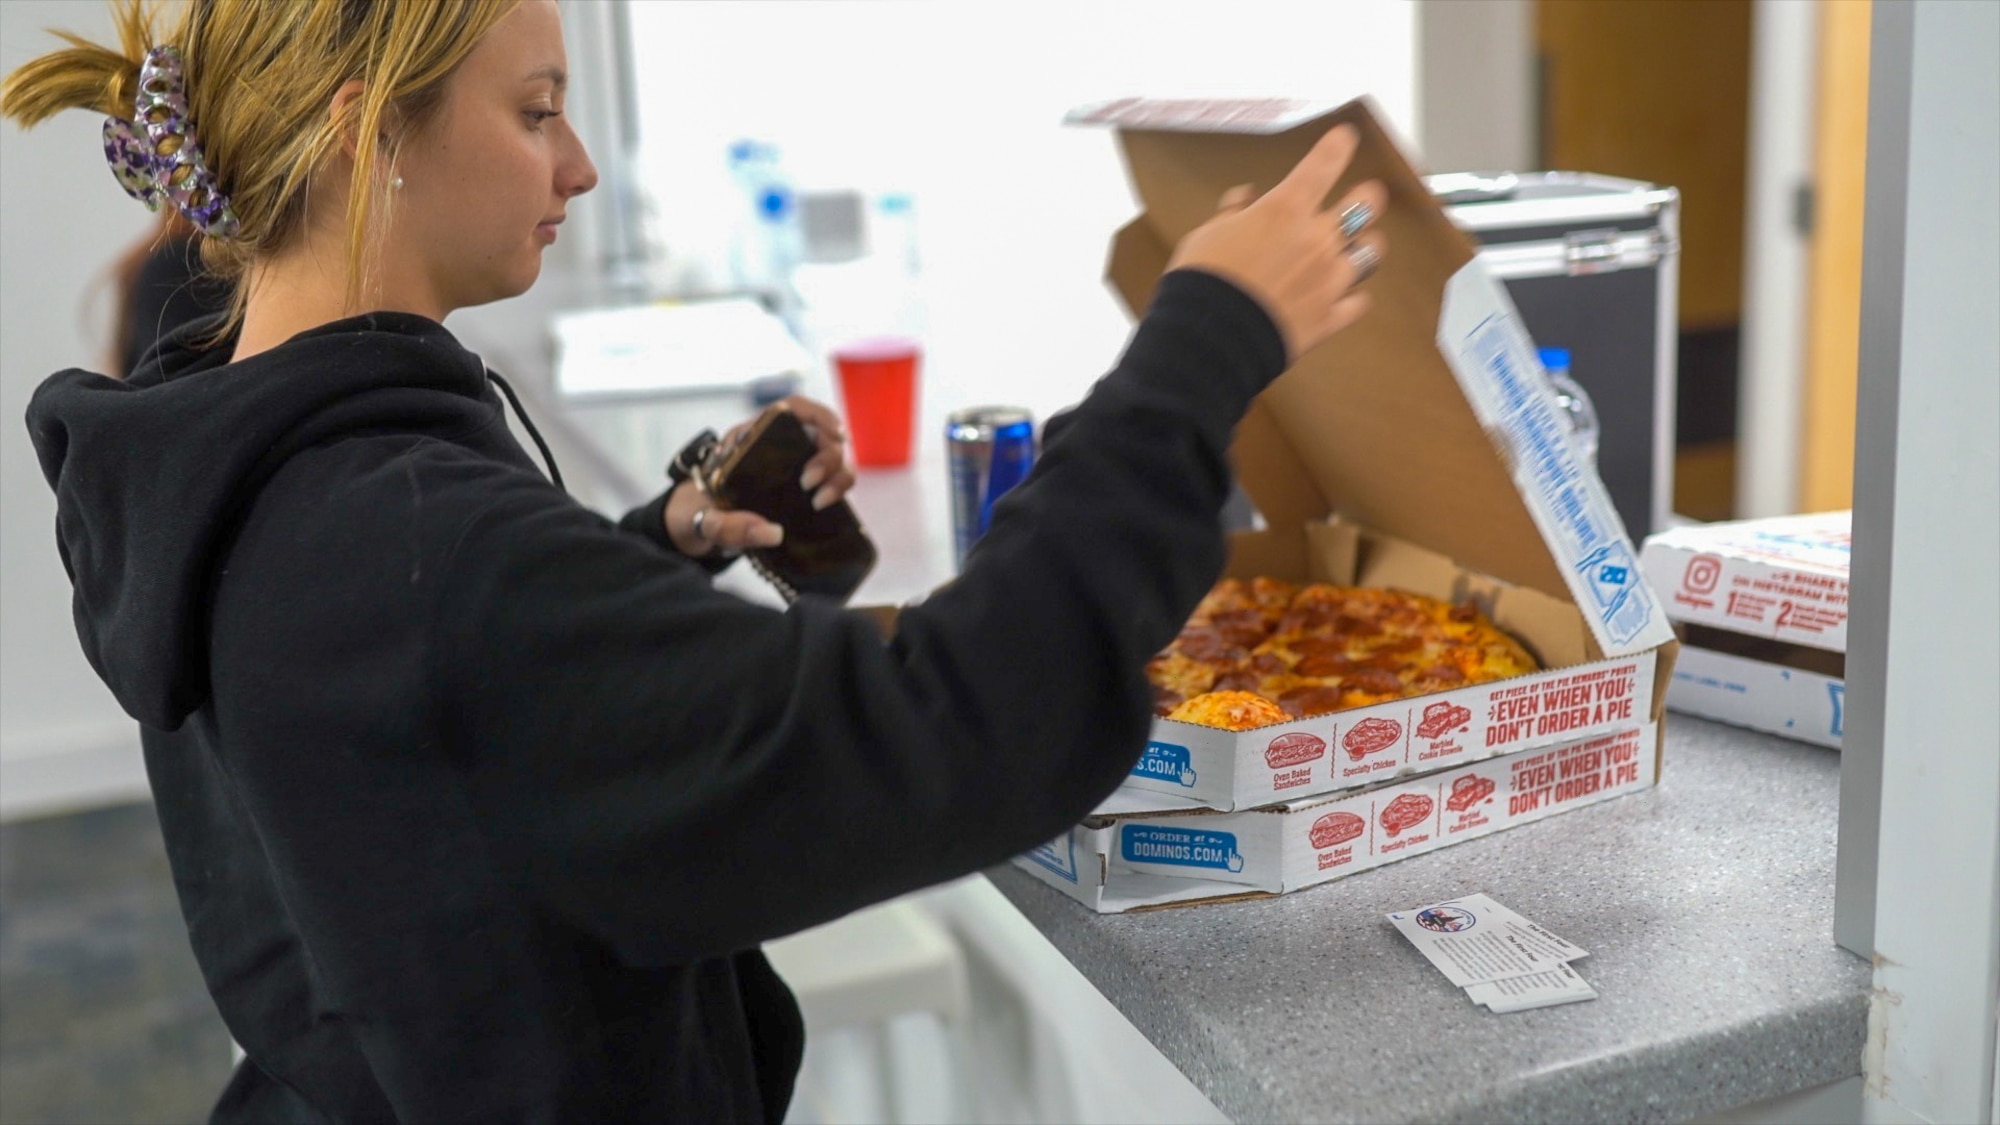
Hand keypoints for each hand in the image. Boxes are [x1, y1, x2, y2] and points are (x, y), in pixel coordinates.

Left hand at [663, 395, 856, 557]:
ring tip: (821, 501)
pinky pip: (833, 479)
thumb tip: (773, 533)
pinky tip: (826, 504)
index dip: (818, 414)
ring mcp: (796, 465)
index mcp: (754, 437)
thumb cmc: (701, 510)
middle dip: (827, 457)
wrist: (699, 524)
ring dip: (838, 475)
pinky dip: (838, 489)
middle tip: (811, 485)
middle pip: (822, 435)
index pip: (793, 408)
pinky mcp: (805, 487)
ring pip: (834, 458)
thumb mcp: (706, 520)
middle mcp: (780, 445)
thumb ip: (730, 527)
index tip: (834, 432)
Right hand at [1165, 123, 1387, 364]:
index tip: (1345, 137)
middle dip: (1366, 198)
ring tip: (1356, 251)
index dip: (1339, 145)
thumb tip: (1246, 201)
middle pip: (1367, 203)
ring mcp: (1329, 279)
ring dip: (1364, 247)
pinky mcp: (1328, 317)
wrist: (1208, 339)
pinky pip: (1357, 303)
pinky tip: (1342, 297)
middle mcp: (1317, 239)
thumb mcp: (1207, 234)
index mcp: (1285, 210)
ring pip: (1372, 253)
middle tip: (1363, 199)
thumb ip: (1234, 214)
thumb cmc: (1202, 282)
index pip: (1324, 162)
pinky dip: (1352, 298)